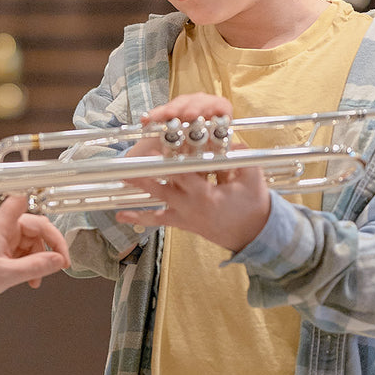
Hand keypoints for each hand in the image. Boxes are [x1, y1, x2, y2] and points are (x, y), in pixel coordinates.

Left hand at [0, 195, 70, 301]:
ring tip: (38, 277)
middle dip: (49, 245)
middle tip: (60, 262)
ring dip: (40, 258)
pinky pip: (22, 251)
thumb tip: (57, 260)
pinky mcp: (0, 247)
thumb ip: (35, 267)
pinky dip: (30, 263)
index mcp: (1, 224)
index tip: (58, 219)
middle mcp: (2, 226)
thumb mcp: (6, 274)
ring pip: (31, 241)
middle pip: (36, 226)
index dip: (41, 202)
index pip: (24, 201)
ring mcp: (1, 236)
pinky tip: (30, 278)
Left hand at [114, 92, 269, 253]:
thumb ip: (241, 157)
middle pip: (163, 186)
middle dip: (146, 174)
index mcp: (205, 195)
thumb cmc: (253, 206)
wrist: (253, 236)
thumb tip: (233, 138)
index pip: (184, 173)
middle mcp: (190, 205)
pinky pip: (157, 220)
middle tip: (129, 162)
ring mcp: (183, 215)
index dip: (170, 159)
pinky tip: (121, 214)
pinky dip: (139, 217)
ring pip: (156, 200)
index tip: (157, 147)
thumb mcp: (252, 179)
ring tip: (121, 178)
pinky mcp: (181, 222)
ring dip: (139, 187)